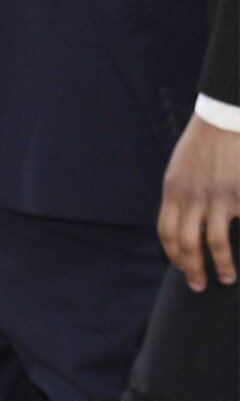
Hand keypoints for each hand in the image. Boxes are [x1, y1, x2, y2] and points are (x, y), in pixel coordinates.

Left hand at [158, 113, 239, 289]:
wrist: (225, 115)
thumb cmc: (205, 141)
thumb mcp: (181, 168)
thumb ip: (181, 193)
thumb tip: (183, 218)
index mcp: (174, 191)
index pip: (167, 234)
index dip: (173, 255)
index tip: (182, 267)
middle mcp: (192, 197)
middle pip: (186, 245)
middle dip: (192, 270)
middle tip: (199, 285)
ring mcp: (217, 197)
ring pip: (214, 243)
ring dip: (220, 265)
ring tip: (227, 277)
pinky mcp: (239, 195)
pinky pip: (239, 225)